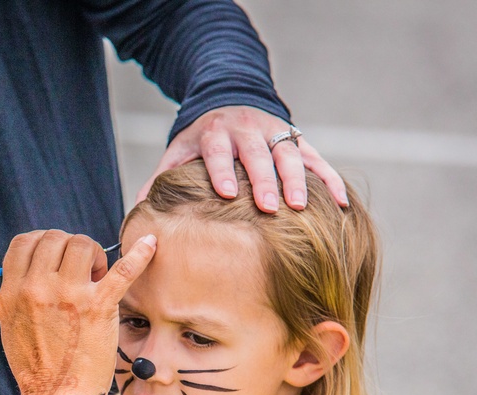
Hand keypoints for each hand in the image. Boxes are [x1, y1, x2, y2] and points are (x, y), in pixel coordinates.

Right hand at [0, 231, 155, 394]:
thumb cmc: (37, 366)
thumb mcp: (11, 324)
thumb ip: (19, 293)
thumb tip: (34, 268)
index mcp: (13, 292)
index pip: (26, 242)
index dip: (43, 244)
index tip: (57, 259)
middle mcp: (36, 289)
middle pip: (55, 237)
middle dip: (70, 248)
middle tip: (82, 272)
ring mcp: (68, 296)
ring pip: (83, 244)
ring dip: (93, 254)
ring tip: (99, 277)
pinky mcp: (98, 307)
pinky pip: (123, 269)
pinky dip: (139, 253)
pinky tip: (151, 243)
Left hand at [135, 105, 347, 212]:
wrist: (228, 102)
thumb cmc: (200, 140)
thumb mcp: (178, 152)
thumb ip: (160, 178)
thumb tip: (136, 210)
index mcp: (215, 134)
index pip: (219, 152)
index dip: (223, 171)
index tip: (227, 193)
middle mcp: (247, 130)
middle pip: (258, 155)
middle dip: (264, 180)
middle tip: (270, 207)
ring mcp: (275, 133)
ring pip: (289, 155)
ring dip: (297, 181)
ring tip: (301, 207)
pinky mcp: (296, 140)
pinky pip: (316, 159)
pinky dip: (330, 180)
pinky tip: (339, 203)